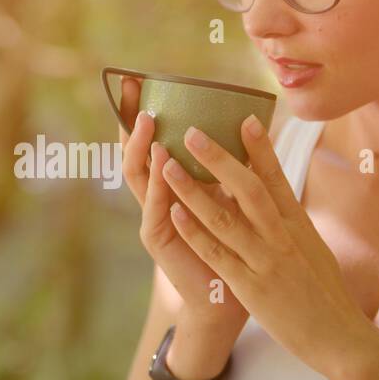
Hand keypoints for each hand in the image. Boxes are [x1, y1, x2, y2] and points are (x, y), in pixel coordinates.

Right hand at [116, 77, 248, 331]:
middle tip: (132, 88)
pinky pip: (156, 209)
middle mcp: (157, 197)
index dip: (142, 112)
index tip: (140, 79)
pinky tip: (162, 162)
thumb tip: (248, 121)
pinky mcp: (159, 241)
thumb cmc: (236, 247)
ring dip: (142, 148)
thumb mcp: (232, 197)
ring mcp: (154, 218)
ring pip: (138, 176)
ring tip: (149, 122)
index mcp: (173, 185)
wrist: (229, 299)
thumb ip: (229, 166)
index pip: (151, 141)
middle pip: (135, 151)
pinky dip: (159, 186)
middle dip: (130, 119)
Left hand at [159, 115, 376, 376]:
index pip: (277, 179)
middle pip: (248, 189)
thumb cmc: (326, 294)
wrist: (341, 338)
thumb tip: (280, 199)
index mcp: (299, 225)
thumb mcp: (314, 249)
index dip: (261, 148)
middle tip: (192, 131)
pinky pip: (217, 254)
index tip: (246, 119)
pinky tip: (175, 213)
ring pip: (224, 217)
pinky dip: (195, 231)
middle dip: (218, 158)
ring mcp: (266, 261)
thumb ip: (294, 223)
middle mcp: (283, 237)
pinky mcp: (251, 287)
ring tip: (168, 165)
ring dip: (193, 189)